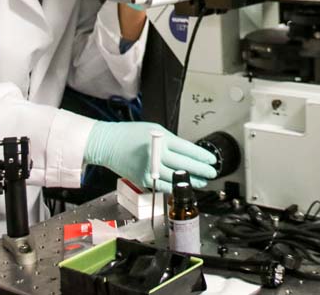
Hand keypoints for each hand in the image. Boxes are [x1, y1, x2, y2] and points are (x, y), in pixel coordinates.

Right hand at [85, 121, 217, 191]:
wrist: (107, 144)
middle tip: (212, 173)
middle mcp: (157, 154)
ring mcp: (150, 169)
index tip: (212, 161)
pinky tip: (184, 187)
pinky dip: (175, 188)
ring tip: (202, 182)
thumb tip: (187, 153)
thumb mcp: (154, 130)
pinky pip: (163, 186)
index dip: (202, 157)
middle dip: (202, 171)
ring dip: (191, 181)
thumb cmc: (130, 134)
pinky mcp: (143, 179)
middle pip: (185, 165)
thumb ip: (171, 142)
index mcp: (161, 139)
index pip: (188, 150)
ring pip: (176, 178)